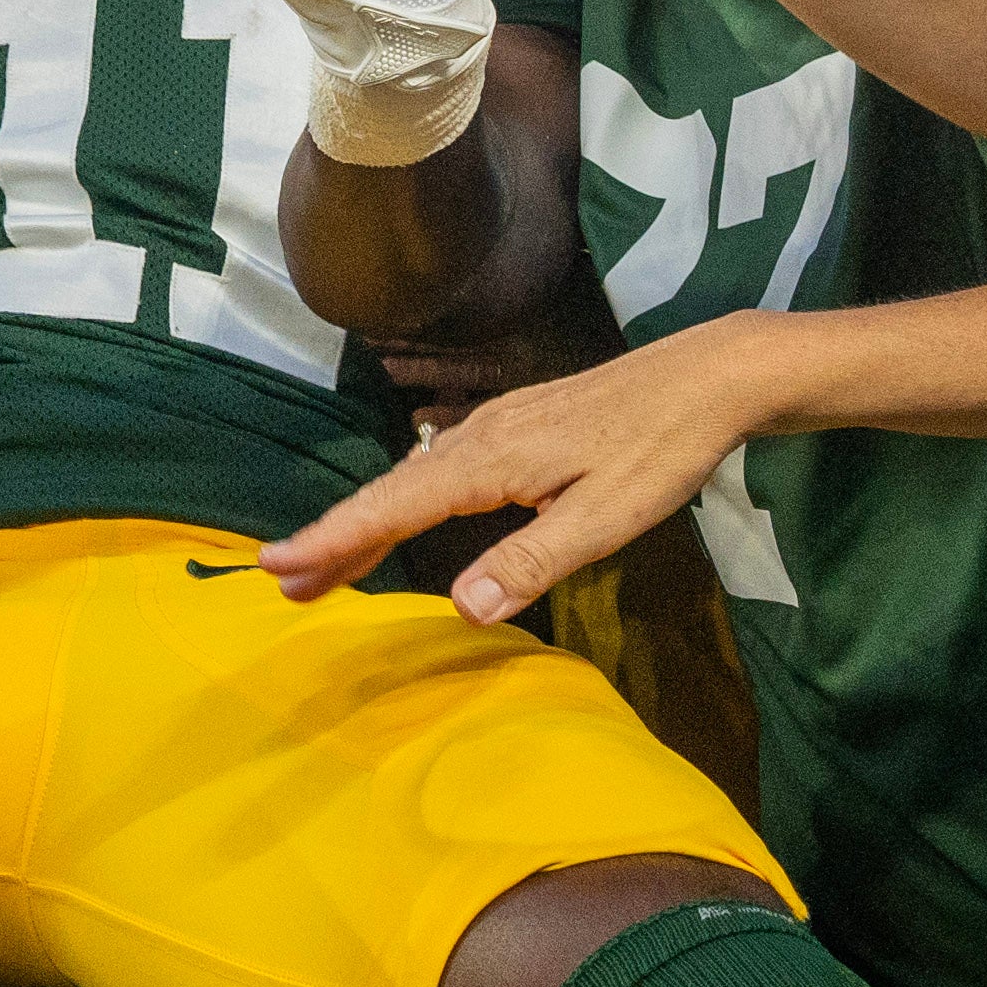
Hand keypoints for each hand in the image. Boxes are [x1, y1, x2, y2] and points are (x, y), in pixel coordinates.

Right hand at [258, 313, 800, 626]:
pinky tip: (404, 515)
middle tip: (284, 583)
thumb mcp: (607, 515)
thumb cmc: (663, 449)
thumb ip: (535, 560)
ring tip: (328, 563)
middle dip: (336, 538)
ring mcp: (497, 426)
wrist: (707, 377)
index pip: (394, 507)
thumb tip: (461, 609)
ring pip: (413, 480)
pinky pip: (440, 469)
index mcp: (492, 461)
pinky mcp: (518, 426)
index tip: (279, 566)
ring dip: (368, 522)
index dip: (335, 539)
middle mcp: (480, 437)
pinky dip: (405, 499)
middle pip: (391, 493)